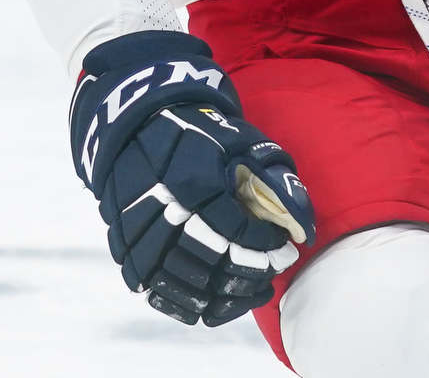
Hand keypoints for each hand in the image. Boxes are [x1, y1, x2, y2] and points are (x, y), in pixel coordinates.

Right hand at [69, 30, 315, 326]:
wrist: (138, 124)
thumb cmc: (199, 131)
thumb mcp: (242, 141)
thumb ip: (276, 179)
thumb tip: (303, 226)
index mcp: (193, 182)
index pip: (236, 232)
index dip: (265, 246)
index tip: (283, 245)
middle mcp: (162, 213)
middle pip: (213, 265)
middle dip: (251, 274)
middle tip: (273, 270)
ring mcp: (138, 236)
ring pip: (186, 286)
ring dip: (225, 296)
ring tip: (254, 290)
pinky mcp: (125, 250)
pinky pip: (157, 293)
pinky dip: (189, 305)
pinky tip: (215, 301)